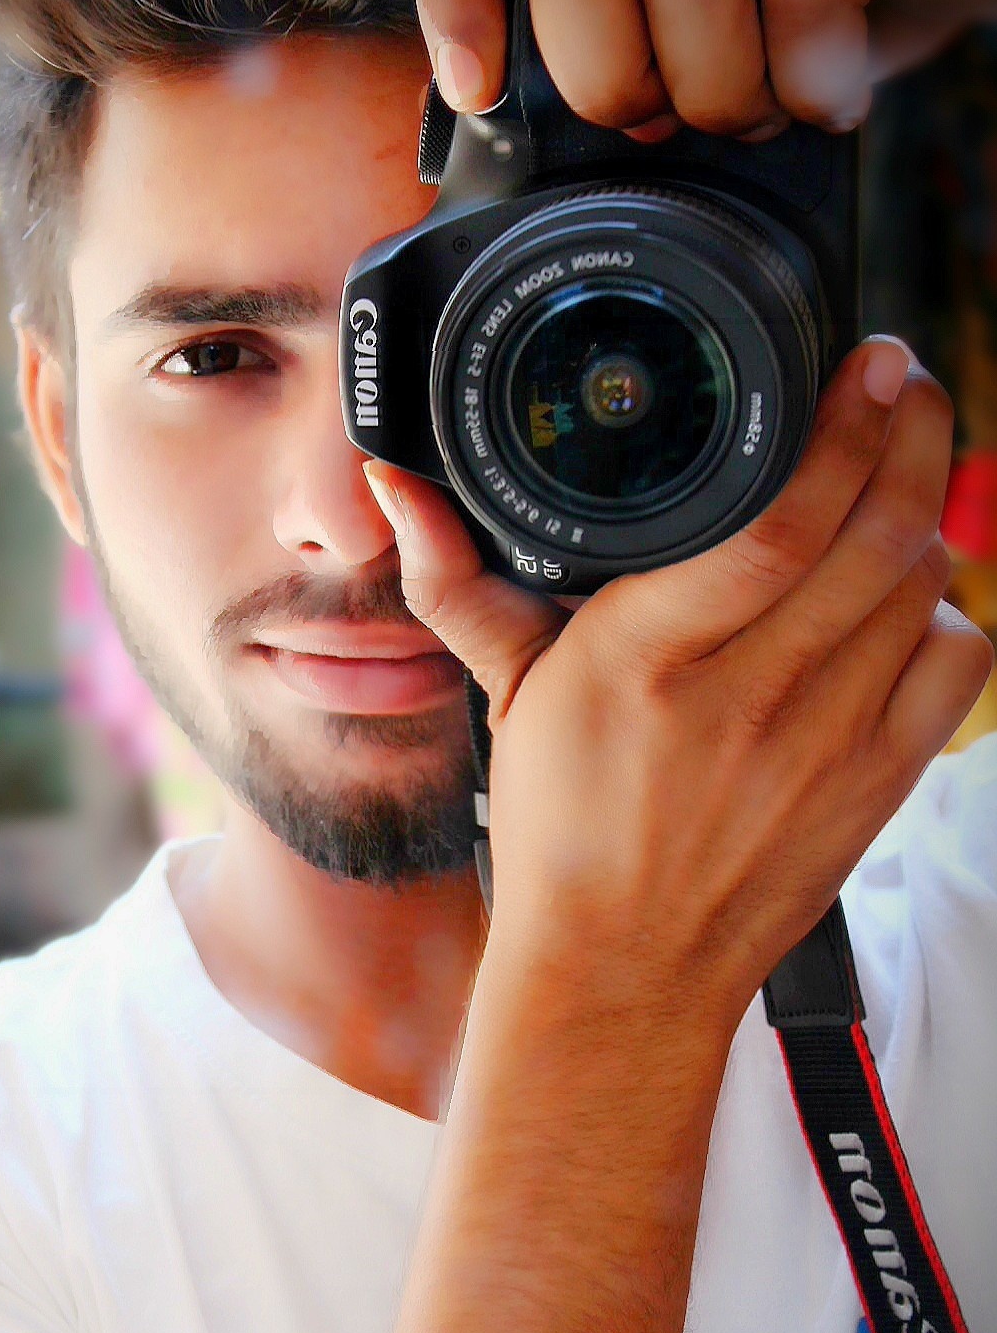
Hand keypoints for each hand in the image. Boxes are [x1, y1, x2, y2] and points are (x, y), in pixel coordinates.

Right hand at [364, 339, 993, 1020]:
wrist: (623, 968)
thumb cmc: (562, 828)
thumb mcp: (506, 697)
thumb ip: (456, 579)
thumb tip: (391, 484)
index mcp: (642, 661)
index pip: (776, 524)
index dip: (840, 428)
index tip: (864, 363)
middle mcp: (744, 701)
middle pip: (874, 534)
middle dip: (911, 431)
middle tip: (902, 379)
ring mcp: (823, 745)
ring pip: (920, 585)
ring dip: (924, 508)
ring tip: (901, 467)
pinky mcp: (875, 784)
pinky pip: (955, 661)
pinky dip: (945, 608)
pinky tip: (902, 594)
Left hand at [416, 0, 996, 142]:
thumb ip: (620, 19)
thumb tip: (541, 136)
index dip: (462, 1)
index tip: (476, 93)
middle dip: (607, 78)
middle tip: (658, 121)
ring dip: (716, 89)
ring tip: (759, 111)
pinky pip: (806, 2)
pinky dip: (809, 86)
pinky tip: (831, 101)